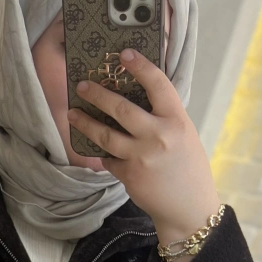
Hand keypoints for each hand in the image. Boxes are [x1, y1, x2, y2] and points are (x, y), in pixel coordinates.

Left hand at [68, 48, 221, 261]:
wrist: (188, 207)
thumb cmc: (188, 167)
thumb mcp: (184, 134)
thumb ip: (164, 117)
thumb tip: (137, 98)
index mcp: (177, 120)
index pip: (158, 84)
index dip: (140, 66)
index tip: (124, 54)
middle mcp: (159, 136)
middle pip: (121, 108)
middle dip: (98, 94)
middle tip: (82, 85)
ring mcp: (141, 157)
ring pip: (105, 135)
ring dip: (85, 123)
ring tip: (72, 114)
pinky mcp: (129, 175)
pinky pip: (108, 159)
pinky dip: (103, 154)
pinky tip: (98, 149)